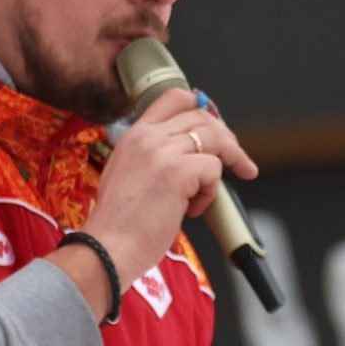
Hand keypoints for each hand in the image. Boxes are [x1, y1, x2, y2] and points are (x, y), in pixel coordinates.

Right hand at [71, 88, 257, 295]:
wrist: (106, 247)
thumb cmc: (118, 224)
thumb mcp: (128, 175)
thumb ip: (152, 158)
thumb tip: (188, 157)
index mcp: (134, 135)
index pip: (174, 98)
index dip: (203, 108)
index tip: (218, 126)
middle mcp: (148, 136)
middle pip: (202, 116)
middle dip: (227, 138)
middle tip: (238, 161)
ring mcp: (162, 151)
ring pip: (214, 139)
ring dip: (226, 164)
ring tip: (211, 192)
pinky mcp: (177, 172)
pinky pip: (213, 170)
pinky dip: (210, 193)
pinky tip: (191, 211)